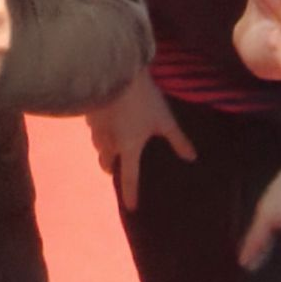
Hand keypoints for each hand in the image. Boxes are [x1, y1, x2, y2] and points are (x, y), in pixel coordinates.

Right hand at [87, 73, 197, 211]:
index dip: (131, 193)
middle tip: (114, 169)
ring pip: (97, 146)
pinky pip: (92, 128)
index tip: (130, 208)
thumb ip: (177, 140)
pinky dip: (97, 130)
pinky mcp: (88, 112)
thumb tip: (192, 158)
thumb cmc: (143, 100)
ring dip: (102, 150)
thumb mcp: (165, 120)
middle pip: (107, 162)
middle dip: (110, 168)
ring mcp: (96, 128)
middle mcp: (109, 143)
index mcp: (129, 148)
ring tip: (108, 147)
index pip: (130, 177)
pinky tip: (100, 123)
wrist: (115, 74)